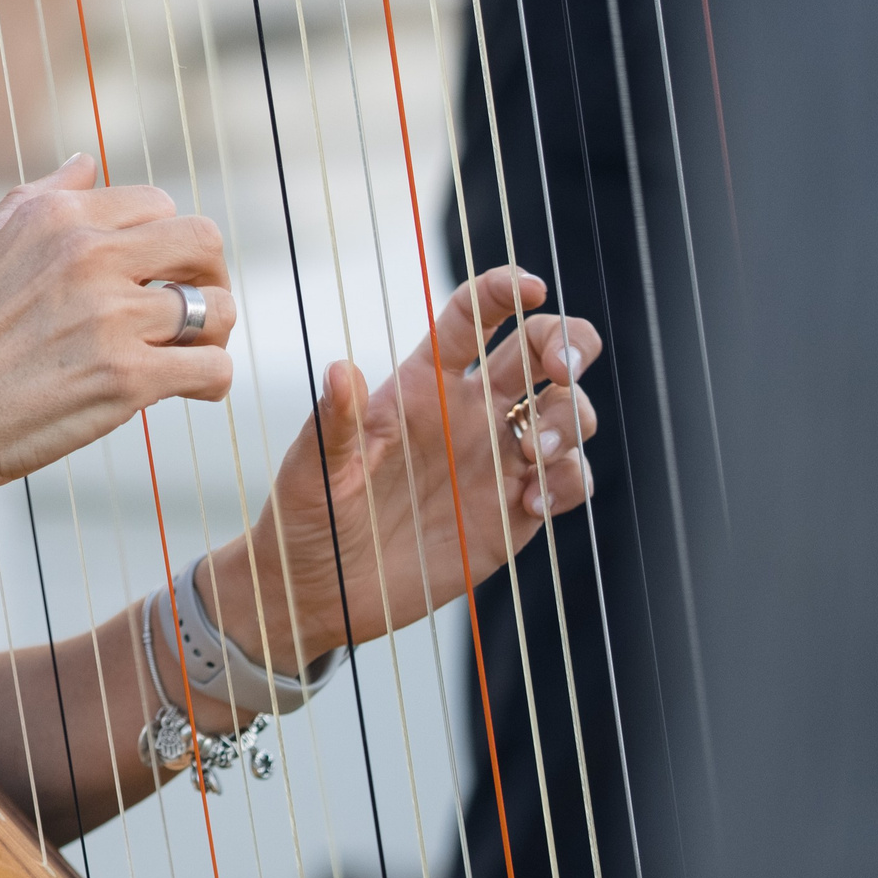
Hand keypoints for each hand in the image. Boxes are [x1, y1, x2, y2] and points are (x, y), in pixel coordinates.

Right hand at [0, 154, 234, 497]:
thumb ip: (42, 197)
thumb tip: (87, 161)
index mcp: (58, 217)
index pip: (157, 204)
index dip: (166, 240)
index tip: (158, 274)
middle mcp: (90, 255)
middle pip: (203, 240)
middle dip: (210, 273)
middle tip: (195, 306)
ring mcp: (111, 317)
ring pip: (219, 307)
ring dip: (216, 332)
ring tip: (193, 353)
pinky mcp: (126, 378)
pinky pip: (213, 368)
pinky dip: (212, 381)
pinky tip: (191, 391)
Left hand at [213, 268, 600, 672]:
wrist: (320, 589)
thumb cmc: (308, 515)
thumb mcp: (312, 468)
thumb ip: (332, 422)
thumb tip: (341, 368)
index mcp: (422, 384)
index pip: (472, 318)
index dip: (505, 291)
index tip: (530, 288)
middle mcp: (470, 412)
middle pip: (541, 351)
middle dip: (568, 345)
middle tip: (560, 372)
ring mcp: (497, 459)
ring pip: (568, 412)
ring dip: (569, 420)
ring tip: (531, 453)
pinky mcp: (515, 511)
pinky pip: (569, 480)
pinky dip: (569, 481)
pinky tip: (530, 502)